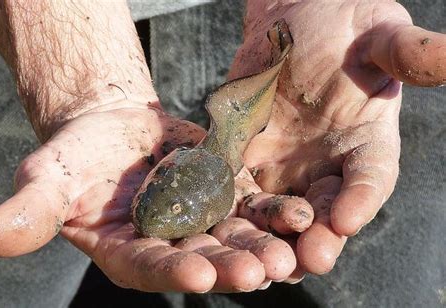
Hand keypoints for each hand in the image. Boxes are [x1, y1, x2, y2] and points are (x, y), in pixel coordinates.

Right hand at [0, 102, 300, 291]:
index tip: (198, 276)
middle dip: (231, 265)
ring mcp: (204, 222)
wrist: (116, 130)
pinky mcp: (227, 194)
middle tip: (260, 271)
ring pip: (237, 238)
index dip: (172, 273)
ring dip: (264, 245)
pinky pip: (255, 205)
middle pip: (203, 260)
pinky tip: (301, 215)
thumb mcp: (50, 177)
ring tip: (290, 250)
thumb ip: (33, 209)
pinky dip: (276, 211)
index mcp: (128, 252)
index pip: (150, 267)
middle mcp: (172, 246)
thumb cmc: (79, 155)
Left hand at [228, 0, 445, 274]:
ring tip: (266, 261)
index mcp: (366, 142)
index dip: (361, 199)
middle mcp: (325, 165)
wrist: (290, 24)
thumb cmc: (342, 27)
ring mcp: (282, 167)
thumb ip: (404, 52)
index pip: (370, 177)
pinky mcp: (243, 161)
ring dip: (271, 238)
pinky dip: (228, 212)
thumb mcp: (377, 33)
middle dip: (316, 236)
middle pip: (322, 209)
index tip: (348, 219)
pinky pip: (234, 192)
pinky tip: (220, 230)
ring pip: (276, 213)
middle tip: (309, 259)